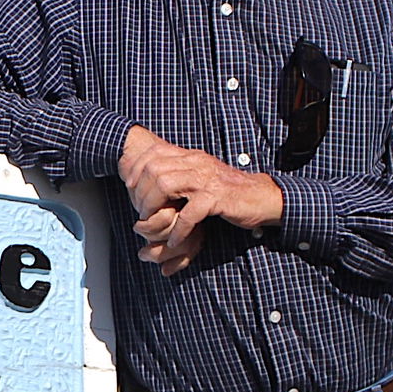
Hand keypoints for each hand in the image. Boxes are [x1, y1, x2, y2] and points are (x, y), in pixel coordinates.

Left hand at [118, 127, 283, 271]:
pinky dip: (179, 229)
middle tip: (142, 213)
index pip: (154, 152)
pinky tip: (175, 239)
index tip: (129, 187)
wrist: (262, 197)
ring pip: (165, 184)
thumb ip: (180, 174)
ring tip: (154, 225)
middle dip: (142, 193)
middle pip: (154, 169)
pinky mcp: (217, 198)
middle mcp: (197, 163)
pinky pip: (189, 213)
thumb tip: (151, 178)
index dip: (136, 168)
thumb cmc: (228, 192)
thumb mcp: (201, 177)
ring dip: (154, 209)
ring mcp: (207, 180)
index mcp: (191, 157)